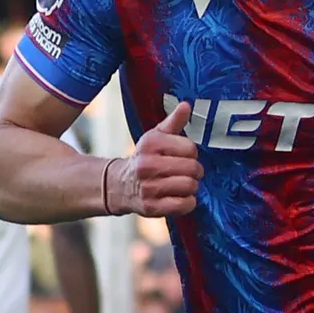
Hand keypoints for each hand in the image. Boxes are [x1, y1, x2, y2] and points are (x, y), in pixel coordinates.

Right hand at [109, 102, 201, 216]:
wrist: (119, 185)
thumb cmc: (144, 158)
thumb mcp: (155, 136)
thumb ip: (173, 121)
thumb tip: (186, 105)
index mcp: (150, 144)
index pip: (190, 148)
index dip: (191, 152)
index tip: (184, 155)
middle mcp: (147, 165)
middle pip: (192, 168)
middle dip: (195, 171)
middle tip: (187, 171)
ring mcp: (148, 188)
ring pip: (190, 186)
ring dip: (191, 186)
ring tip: (183, 183)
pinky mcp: (151, 207)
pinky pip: (184, 205)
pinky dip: (188, 202)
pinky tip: (180, 197)